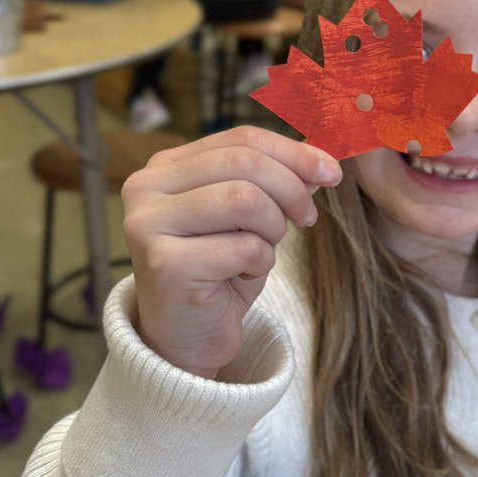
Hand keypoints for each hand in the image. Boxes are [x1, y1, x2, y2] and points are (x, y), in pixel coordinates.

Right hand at [121, 126, 340, 377]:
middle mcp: (146, 187)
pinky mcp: (164, 264)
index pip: (240, 138)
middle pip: (244, 163)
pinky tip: (244, 275)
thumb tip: (321, 153)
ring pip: (245, 199)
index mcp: (165, 166)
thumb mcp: (250, 217)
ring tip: (264, 249)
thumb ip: (276, 181)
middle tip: (307, 218)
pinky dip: (260, 261)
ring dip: (273, 228)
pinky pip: (242, 247)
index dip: (294, 152)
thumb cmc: (218, 272)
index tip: (331, 172)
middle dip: (291, 189)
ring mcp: (148, 224)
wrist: (187, 337)